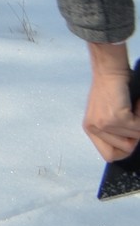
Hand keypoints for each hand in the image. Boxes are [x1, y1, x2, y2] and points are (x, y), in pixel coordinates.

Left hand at [87, 43, 139, 160]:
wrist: (110, 70)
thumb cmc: (112, 89)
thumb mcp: (107, 114)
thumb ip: (114, 132)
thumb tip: (129, 146)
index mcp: (91, 129)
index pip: (109, 156)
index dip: (124, 150)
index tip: (130, 139)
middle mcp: (94, 128)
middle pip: (126, 150)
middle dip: (134, 135)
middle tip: (132, 116)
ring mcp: (104, 125)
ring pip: (135, 138)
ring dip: (139, 122)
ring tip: (132, 107)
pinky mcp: (116, 118)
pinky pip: (139, 127)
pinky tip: (135, 103)